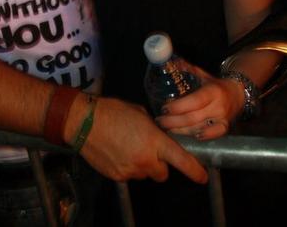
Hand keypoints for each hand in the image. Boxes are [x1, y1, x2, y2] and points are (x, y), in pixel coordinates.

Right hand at [76, 97, 207, 182]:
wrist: (84, 122)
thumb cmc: (113, 111)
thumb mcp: (140, 114)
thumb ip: (154, 130)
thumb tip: (158, 137)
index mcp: (154, 141)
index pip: (181, 160)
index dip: (195, 170)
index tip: (203, 176)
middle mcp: (145, 160)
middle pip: (162, 173)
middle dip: (159, 163)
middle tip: (149, 149)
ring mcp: (131, 170)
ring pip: (144, 173)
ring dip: (142, 164)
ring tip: (127, 146)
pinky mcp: (117, 176)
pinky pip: (129, 175)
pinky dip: (127, 166)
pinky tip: (117, 151)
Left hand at [155, 69, 244, 140]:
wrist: (238, 94)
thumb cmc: (215, 85)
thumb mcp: (202, 75)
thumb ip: (186, 69)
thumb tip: (169, 62)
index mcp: (212, 91)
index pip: (194, 101)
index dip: (179, 106)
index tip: (164, 108)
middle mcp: (218, 106)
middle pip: (193, 118)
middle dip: (174, 121)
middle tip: (160, 121)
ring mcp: (222, 118)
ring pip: (199, 128)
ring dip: (181, 131)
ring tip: (166, 129)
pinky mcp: (225, 127)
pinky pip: (214, 134)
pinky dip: (204, 137)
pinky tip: (191, 138)